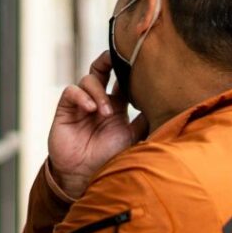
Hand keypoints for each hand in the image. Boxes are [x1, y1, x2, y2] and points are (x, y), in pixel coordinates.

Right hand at [47, 51, 148, 198]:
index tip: (137, 63)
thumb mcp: (133, 138)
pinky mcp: (65, 110)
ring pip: (88, 79)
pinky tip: (90, 108)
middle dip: (107, 60)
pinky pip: (71, 92)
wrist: (84, 176)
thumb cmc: (109, 159)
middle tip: (114, 56)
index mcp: (117, 106)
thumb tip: (166, 104)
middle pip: (101, 70)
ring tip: (105, 112)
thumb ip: (145, 121)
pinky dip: (81, 96)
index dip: (127, 70)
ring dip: (98, 92)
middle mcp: (98, 101)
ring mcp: (81, 104)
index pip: (121, 81)